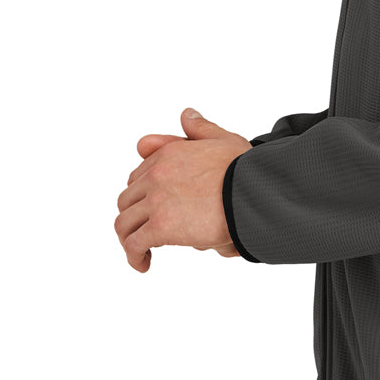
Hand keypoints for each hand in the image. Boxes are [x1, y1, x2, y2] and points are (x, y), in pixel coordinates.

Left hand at [114, 107, 251, 272]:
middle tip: (145, 234)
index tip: (152, 210)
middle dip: (134, 217)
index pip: (140, 176)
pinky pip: (134, 244)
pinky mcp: (160, 226)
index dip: (143, 195)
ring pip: (125, 223)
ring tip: (141, 253)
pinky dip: (134, 256)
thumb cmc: (246, 169)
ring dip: (129, 239)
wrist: (254, 191)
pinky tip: (144, 264)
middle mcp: (157, 174)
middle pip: (128, 199)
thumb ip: (202, 128)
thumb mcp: (224, 140)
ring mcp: (156, 201)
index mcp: (169, 154)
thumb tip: (186, 115)